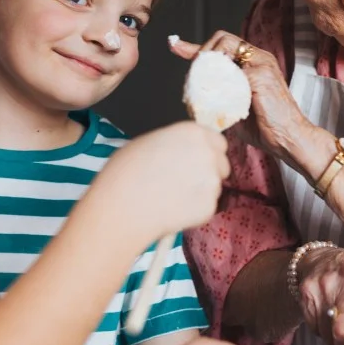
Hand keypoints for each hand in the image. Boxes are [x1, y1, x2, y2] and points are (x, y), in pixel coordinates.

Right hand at [87, 122, 230, 238]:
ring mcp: (212, 181)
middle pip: (221, 164)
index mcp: (193, 133)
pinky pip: (206, 208)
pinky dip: (194, 211)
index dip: (207, 151)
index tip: (197, 161)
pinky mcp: (209, 207)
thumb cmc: (125, 172)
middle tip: (186, 182)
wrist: (122, 207)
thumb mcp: (148, 142)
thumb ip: (174, 143)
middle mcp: (208, 154)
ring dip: (200, 192)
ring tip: (172, 198)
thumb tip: (179, 151)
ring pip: (214, 187)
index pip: (217, 141)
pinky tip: (172, 210)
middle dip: (209, 172)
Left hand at [170, 32, 314, 164]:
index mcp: (254, 63)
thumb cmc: (266, 127)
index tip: (175, 46)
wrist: (289, 139)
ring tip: (203, 85)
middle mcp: (259, 58)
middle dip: (202, 53)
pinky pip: (231, 70)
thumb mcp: (235, 107)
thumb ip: (219, 97)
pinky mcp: (261, 76)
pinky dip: (219, 81)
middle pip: (222, 39)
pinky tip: (216, 96)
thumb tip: (197, 101)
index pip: (222, 46)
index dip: (195, 46)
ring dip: (209, 63)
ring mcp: (262, 64)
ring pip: (226, 47)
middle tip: (194, 75)